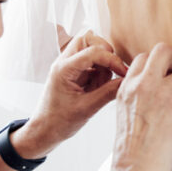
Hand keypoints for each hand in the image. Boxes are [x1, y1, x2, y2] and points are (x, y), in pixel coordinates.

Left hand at [28, 31, 129, 148]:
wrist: (44, 131)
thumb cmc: (59, 122)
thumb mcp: (87, 109)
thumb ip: (108, 93)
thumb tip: (127, 81)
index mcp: (64, 69)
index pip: (93, 52)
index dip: (112, 60)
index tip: (124, 73)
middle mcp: (64, 63)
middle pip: (88, 39)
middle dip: (105, 53)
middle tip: (112, 72)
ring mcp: (69, 67)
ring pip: (91, 49)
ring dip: (102, 64)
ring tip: (99, 87)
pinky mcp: (74, 73)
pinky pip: (91, 63)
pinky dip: (99, 73)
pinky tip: (96, 90)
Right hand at [112, 43, 171, 170]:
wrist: (133, 170)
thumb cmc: (130, 148)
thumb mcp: (125, 112)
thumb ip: (138, 94)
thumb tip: (160, 84)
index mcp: (126, 87)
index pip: (143, 58)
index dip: (157, 66)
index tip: (162, 79)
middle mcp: (141, 85)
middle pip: (164, 51)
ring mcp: (159, 94)